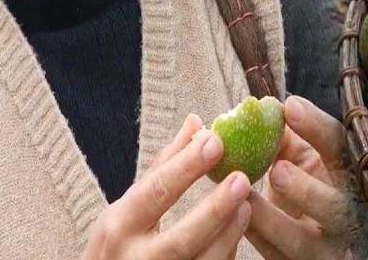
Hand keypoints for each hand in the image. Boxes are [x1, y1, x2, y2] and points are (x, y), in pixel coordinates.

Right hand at [82, 114, 251, 259]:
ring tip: (248, 206)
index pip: (155, 191)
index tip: (217, 140)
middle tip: (242, 179)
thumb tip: (196, 121)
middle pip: (180, 238)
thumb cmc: (119, 243)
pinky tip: (237, 234)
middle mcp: (134, 258)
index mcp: (119, 225)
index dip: (186, 166)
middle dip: (214, 209)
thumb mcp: (129, 206)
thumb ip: (164, 166)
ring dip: (227, 236)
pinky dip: (224, 254)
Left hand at [246, 96, 356, 258]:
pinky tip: (236, 222)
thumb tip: (263, 110)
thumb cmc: (308, 186)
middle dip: (304, 189)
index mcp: (347, 173)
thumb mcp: (304, 159)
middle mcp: (344, 211)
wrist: (321, 238)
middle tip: (276, 170)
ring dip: (272, 221)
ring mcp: (325, 245)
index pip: (340, 147)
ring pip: (301, 241)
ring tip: (246, 199)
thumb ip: (288, 138)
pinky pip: (277, 258)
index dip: (316, 127)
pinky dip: (256, 239)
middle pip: (333, 204)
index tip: (289, 106)